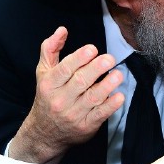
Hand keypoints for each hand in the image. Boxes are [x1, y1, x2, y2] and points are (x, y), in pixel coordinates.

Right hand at [9, 26, 124, 163]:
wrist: (44, 134)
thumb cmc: (48, 97)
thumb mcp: (44, 73)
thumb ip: (50, 49)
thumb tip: (62, 30)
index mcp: (50, 84)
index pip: (64, 69)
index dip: (79, 58)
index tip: (92, 49)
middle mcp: (60, 100)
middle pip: (80, 82)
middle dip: (96, 69)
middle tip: (110, 59)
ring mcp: (73, 114)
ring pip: (92, 98)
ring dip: (107, 85)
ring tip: (118, 74)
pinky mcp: (85, 126)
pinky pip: (100, 115)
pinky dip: (110, 106)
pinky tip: (119, 96)